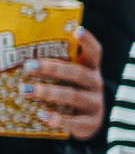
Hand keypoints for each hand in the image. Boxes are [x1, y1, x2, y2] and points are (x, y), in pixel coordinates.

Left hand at [17, 25, 105, 139]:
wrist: (85, 123)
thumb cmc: (69, 93)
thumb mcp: (67, 78)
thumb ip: (53, 67)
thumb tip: (19, 56)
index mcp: (90, 69)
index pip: (94, 52)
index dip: (87, 41)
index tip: (76, 30)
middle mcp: (95, 84)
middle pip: (77, 73)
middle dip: (53, 68)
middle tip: (28, 66)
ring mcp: (95, 103)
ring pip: (73, 96)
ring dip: (49, 92)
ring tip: (25, 91)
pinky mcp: (91, 123)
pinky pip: (74, 121)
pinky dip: (58, 119)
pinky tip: (41, 115)